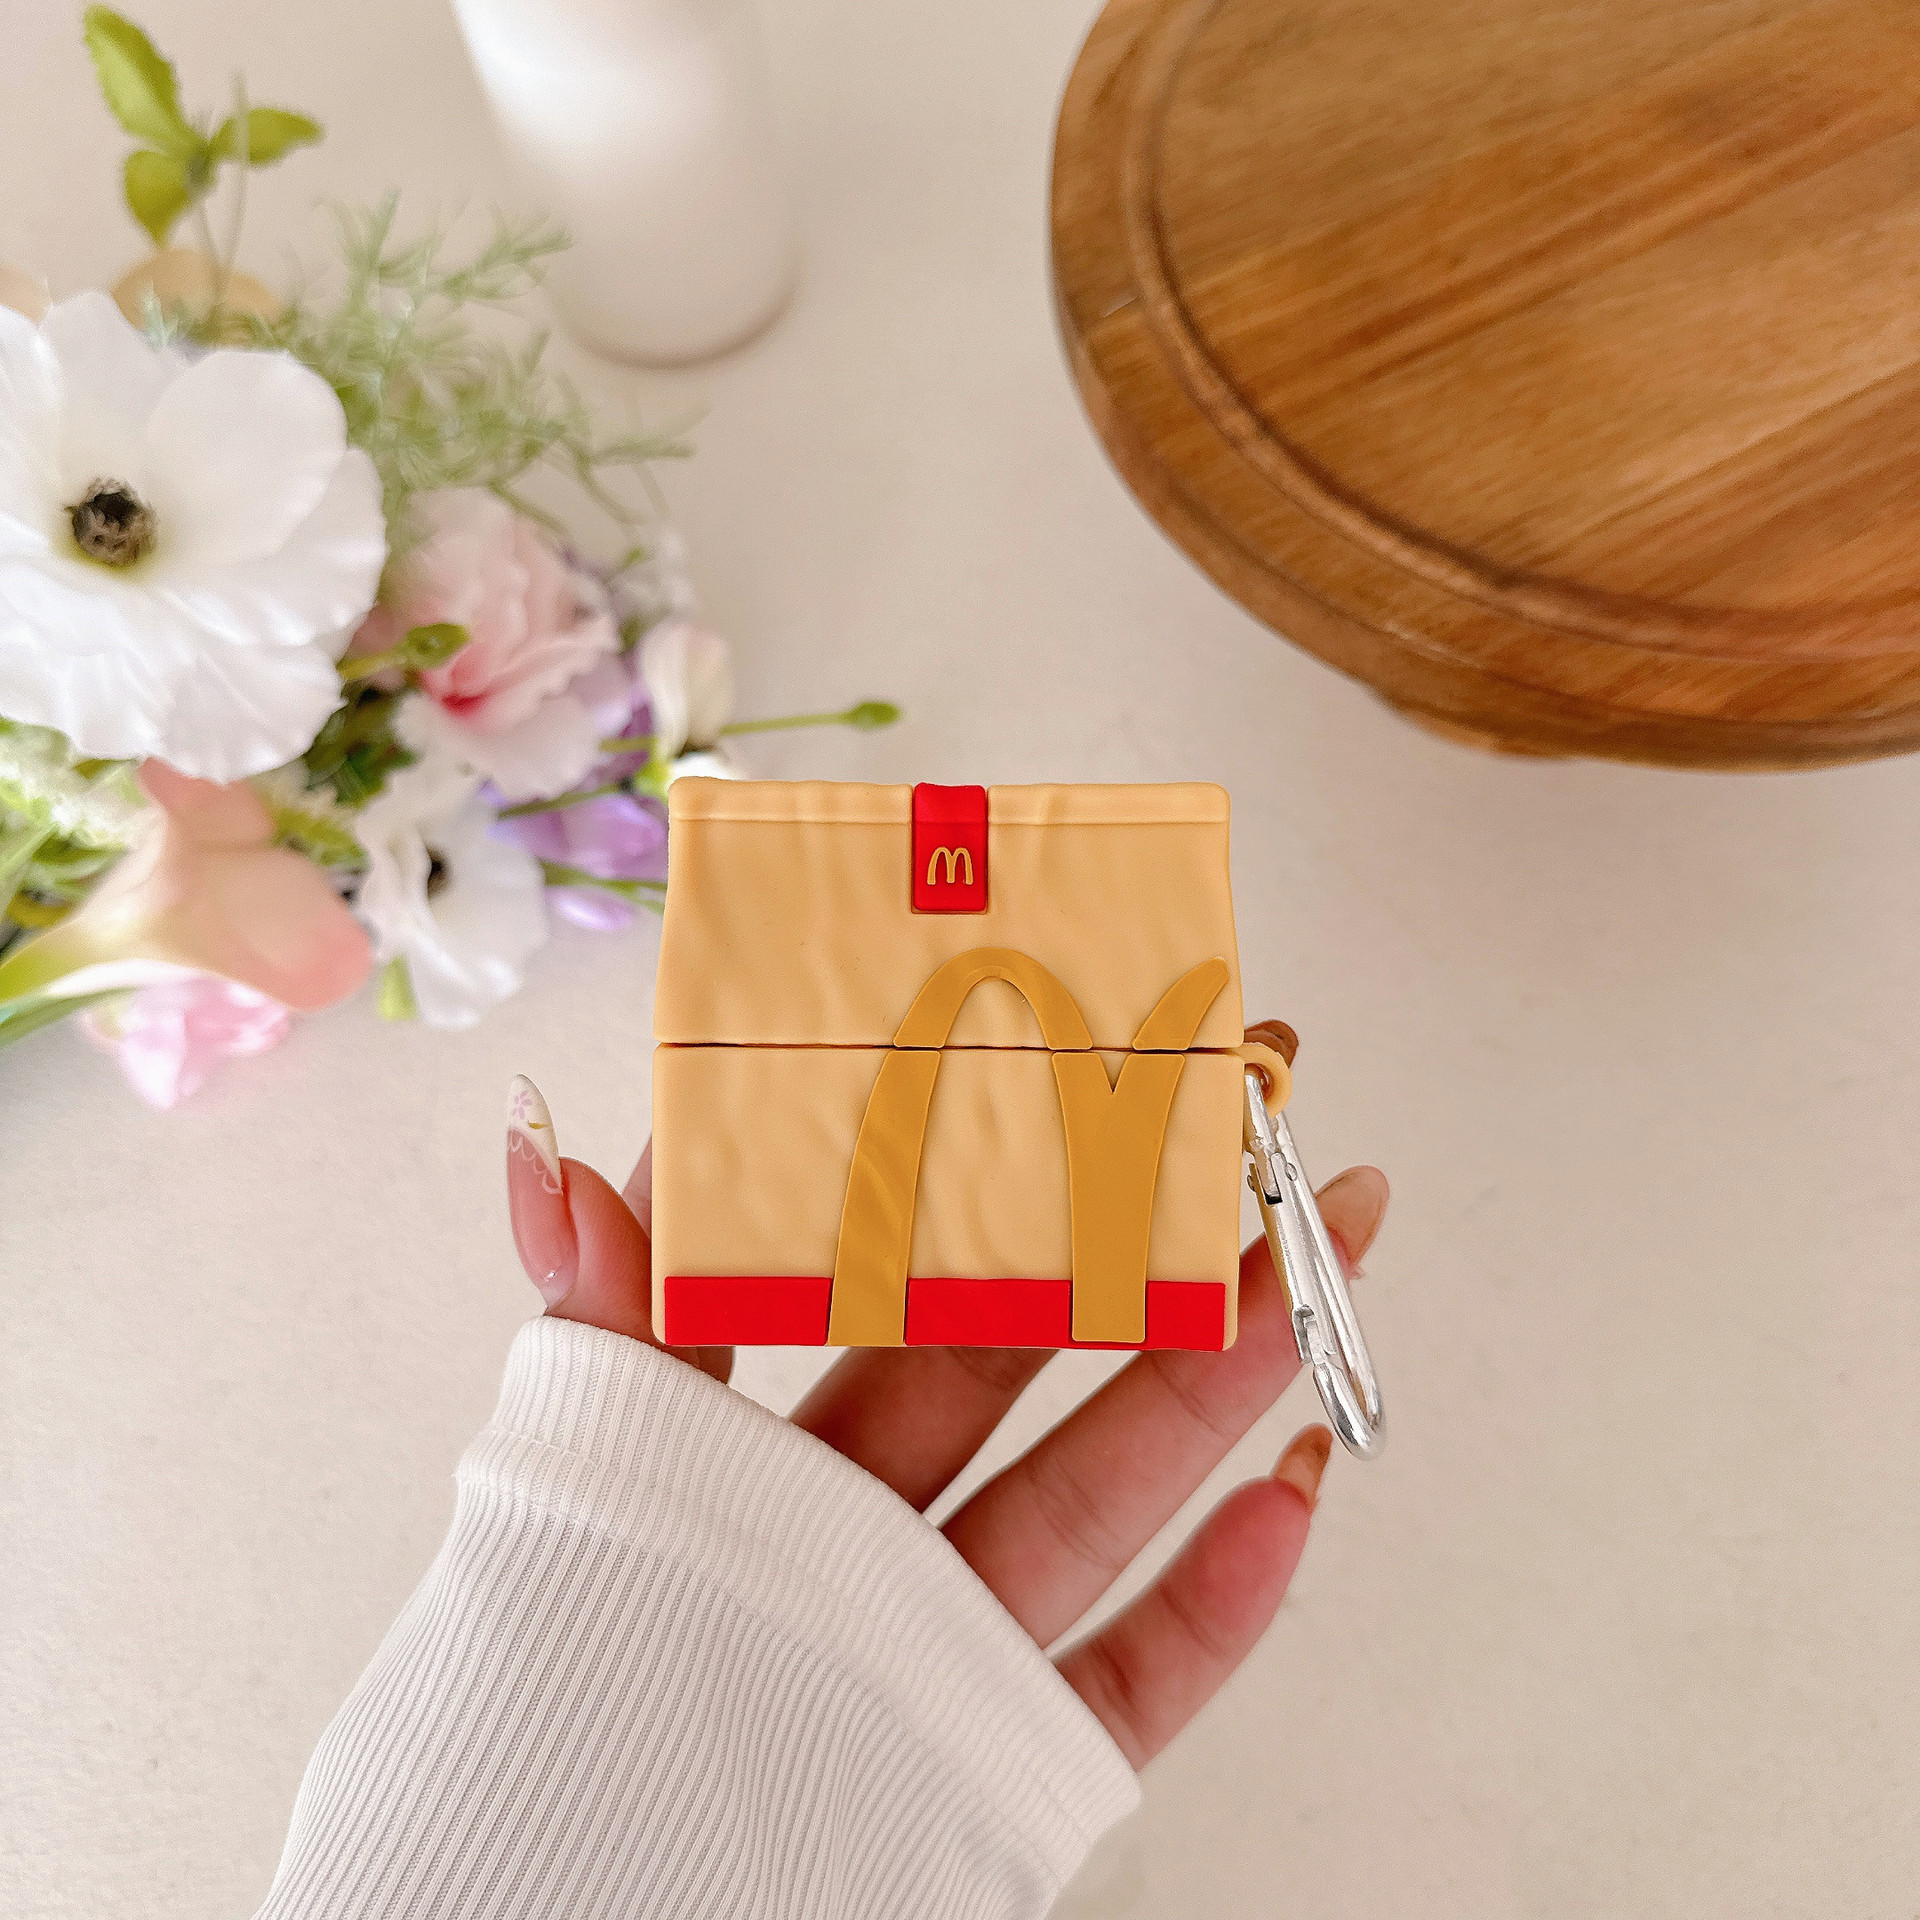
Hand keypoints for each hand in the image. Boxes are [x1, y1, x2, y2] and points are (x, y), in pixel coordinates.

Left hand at [506, 1019, 1386, 1770]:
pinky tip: (1290, 1495)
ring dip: (1211, 1382)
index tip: (1057, 1061)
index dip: (968, 1166)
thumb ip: (591, 1322)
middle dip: (1131, 1245)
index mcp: (751, 1453)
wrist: (557, 1913)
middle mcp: (856, 1538)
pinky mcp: (1001, 1772)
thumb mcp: (561, 1484)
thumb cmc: (542, 1723)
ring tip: (1308, 1265)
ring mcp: (940, 1650)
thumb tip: (548, 1151)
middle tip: (1227, 1133)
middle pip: (1022, 1373)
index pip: (873, 1277)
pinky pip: (1131, 1679)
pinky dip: (1218, 1602)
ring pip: (1097, 1493)